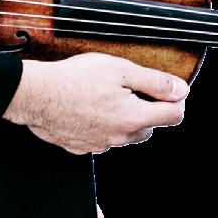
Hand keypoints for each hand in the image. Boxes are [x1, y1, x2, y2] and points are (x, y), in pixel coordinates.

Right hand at [3, 52, 188, 154]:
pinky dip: (101, 125)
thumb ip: (155, 81)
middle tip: (131, 87)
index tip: (168, 88)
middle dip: (148, 109)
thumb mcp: (121, 70)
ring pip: (125, 134)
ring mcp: (100, 145)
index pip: (174, 115)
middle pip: (150, 127)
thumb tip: (181, 90)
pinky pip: (101, 138)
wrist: (36, 95)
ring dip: (124, 118)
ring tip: (106, 96)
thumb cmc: (75, 78)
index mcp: (134, 118)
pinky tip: (88, 108)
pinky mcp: (81, 147)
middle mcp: (120, 137)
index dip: (177, 99)